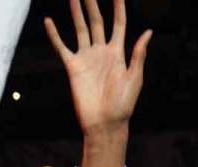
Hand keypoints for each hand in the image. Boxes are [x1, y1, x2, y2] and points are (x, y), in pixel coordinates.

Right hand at [44, 0, 151, 166]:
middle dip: (92, 4)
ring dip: (76, 12)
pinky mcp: (73, 67)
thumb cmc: (123, 105)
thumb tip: (148, 32)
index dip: (118, 7)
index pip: (118, 24)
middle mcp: (101, 52)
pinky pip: (62, 47)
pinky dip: (54, 35)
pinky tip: (48, 21)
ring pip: (79, 29)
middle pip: (96, 21)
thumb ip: (138, 54)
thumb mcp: (135, 78)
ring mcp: (86, 58)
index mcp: (118, 53)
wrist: (105, 124)